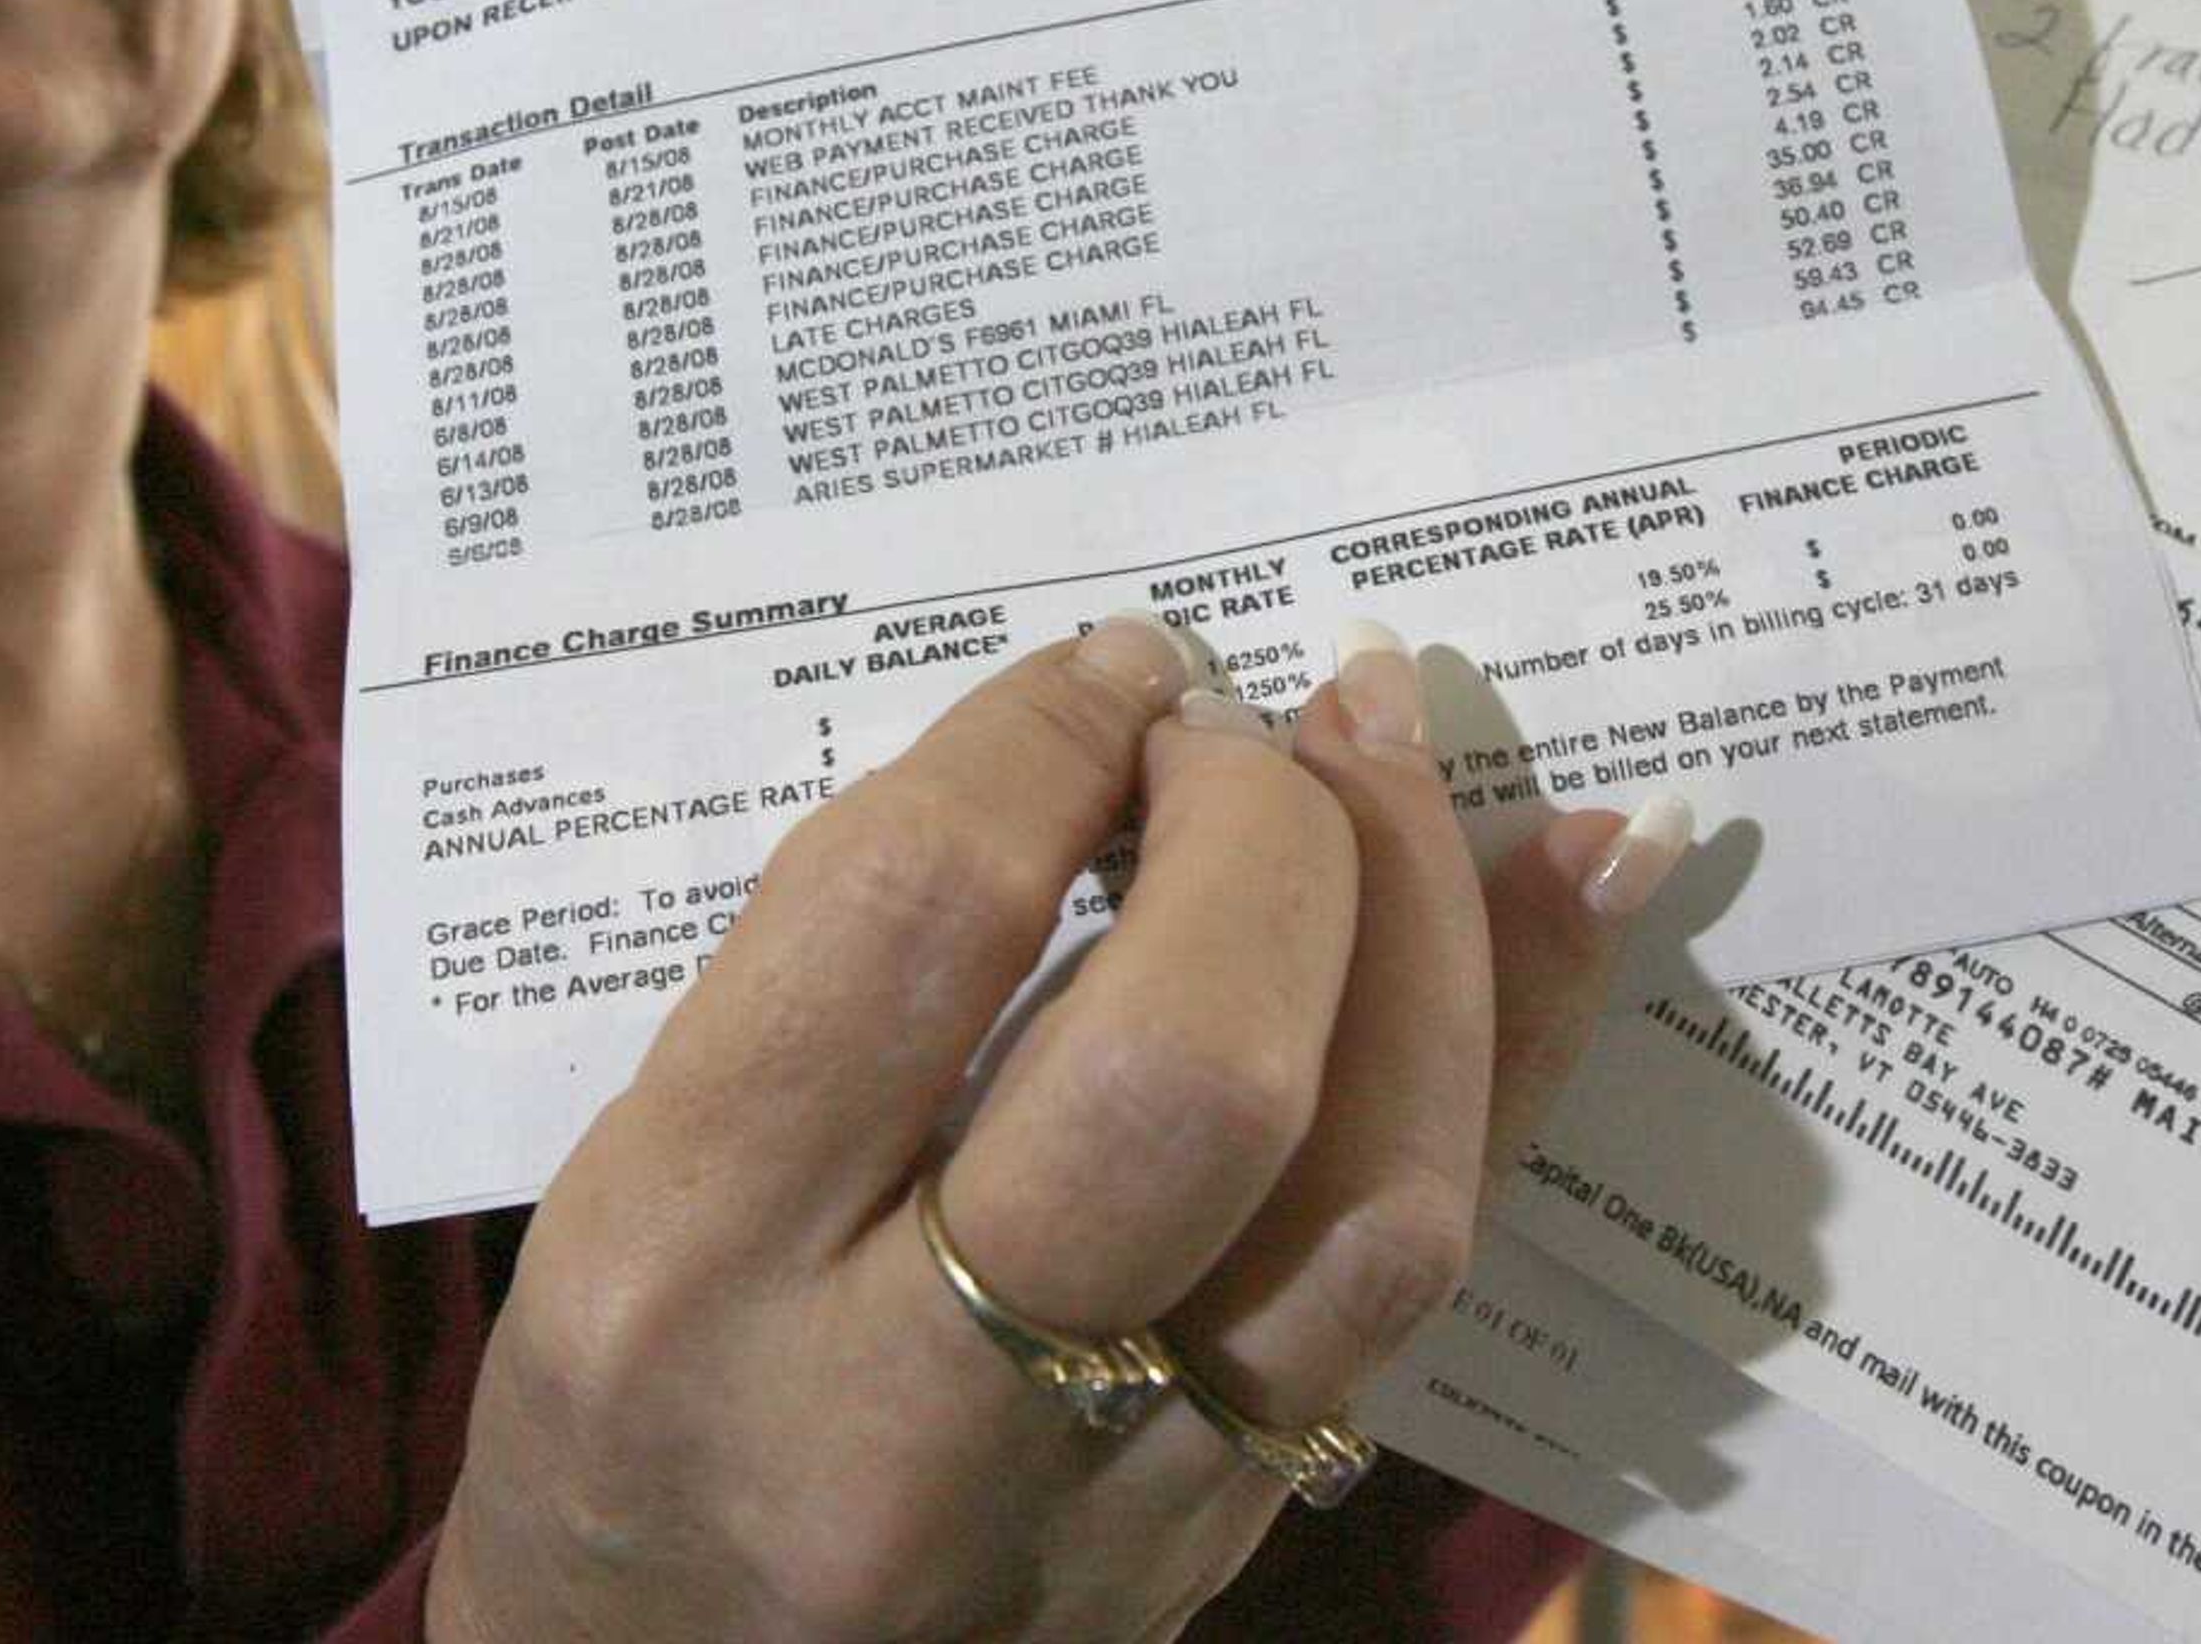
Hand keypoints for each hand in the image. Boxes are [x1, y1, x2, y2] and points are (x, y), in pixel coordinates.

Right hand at [425, 613, 1688, 1643]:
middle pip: (1188, 1068)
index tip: (1106, 670)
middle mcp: (912, 1409)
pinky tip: (1583, 879)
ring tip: (1390, 741)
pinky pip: (1426, 1280)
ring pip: (1371, 1197)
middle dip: (1263, 836)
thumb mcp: (617, 1179)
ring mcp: (1113, 1499)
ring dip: (1430, 923)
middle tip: (1240, 723)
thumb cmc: (622, 1416)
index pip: (915, 932)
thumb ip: (832, 982)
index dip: (1043, 747)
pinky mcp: (1242, 1531)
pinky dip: (1521, 1052)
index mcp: (689, 1270)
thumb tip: (1089, 753)